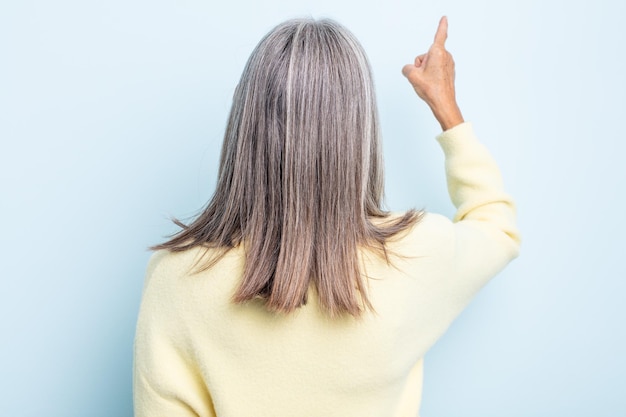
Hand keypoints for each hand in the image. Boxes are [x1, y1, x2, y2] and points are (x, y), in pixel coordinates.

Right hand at [402, 16, 463, 130]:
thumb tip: (409, 69)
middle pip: (425, 55)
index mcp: (437, 52)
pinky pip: (434, 70)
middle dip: (421, 65)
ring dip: (425, 71)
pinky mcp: (448, 72)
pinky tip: (432, 84)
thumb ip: (406, 68)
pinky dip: (431, 76)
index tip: (444, 18)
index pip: (440, 34)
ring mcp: (448, 64)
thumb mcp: (412, 76)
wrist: (443, 103)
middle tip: (423, 77)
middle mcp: (445, 56)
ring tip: (428, 82)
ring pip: (429, 63)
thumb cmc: (432, 89)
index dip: (442, 25)